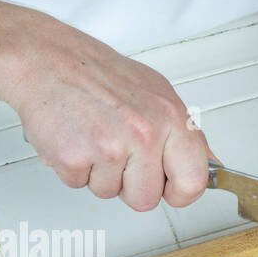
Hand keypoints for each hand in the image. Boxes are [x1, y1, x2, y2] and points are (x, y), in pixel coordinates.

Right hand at [0, 20, 210, 210]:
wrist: (46, 57)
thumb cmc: (99, 74)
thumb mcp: (158, 94)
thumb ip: (185, 135)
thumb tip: (212, 167)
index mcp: (170, 119)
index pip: (194, 181)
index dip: (180, 193)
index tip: (169, 188)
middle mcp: (144, 133)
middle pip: (147, 199)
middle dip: (130, 184)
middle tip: (117, 152)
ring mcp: (109, 146)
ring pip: (110, 193)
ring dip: (99, 174)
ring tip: (93, 137)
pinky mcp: (74, 157)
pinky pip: (78, 185)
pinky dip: (73, 167)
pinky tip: (74, 137)